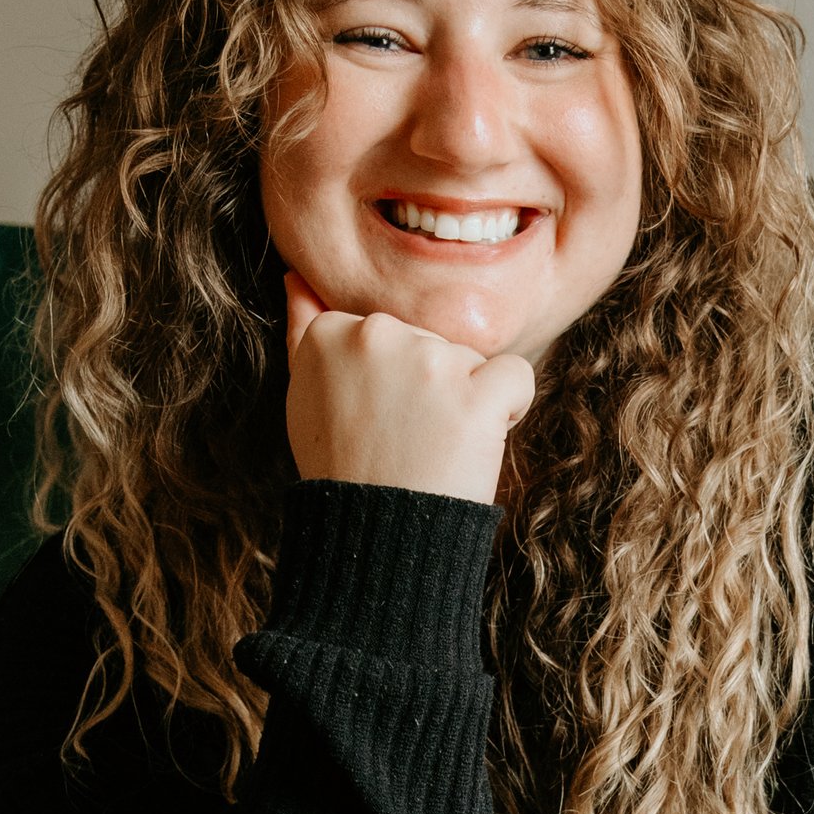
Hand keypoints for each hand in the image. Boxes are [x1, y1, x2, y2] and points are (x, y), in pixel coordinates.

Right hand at [282, 274, 532, 500]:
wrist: (374, 535)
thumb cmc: (341, 467)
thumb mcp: (303, 394)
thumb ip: (303, 330)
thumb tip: (297, 278)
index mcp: (332, 330)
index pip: (393, 333)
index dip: (395, 380)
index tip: (375, 418)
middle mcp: (377, 333)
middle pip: (433, 343)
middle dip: (430, 388)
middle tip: (403, 438)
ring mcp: (428, 361)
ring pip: (473, 360)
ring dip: (465, 401)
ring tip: (430, 446)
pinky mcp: (476, 393)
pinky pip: (516, 377)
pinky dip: (509, 409)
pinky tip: (474, 441)